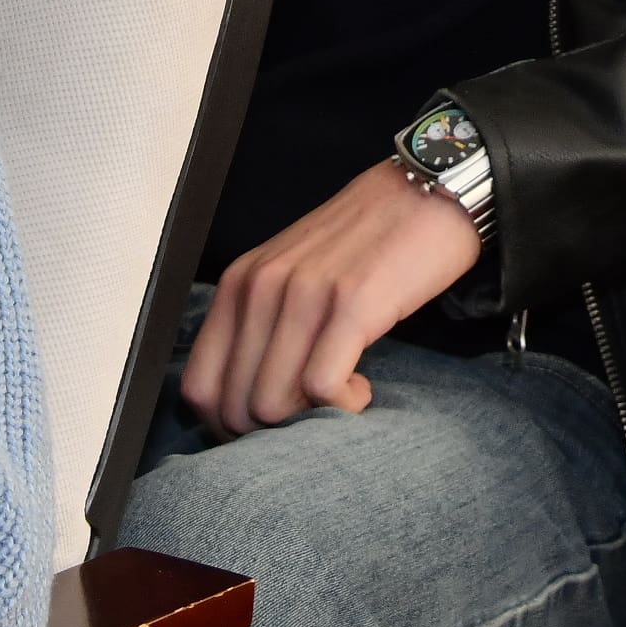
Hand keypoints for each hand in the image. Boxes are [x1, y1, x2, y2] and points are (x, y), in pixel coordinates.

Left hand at [181, 158, 482, 438]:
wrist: (426, 192)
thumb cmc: (363, 243)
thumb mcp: (291, 275)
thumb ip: (261, 324)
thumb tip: (246, 401)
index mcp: (238, 284)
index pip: (199, 387)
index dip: (227, 428)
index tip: (268, 431)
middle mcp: (260, 288)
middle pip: (236, 407)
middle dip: (274, 434)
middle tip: (312, 417)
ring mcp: (303, 294)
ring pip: (272, 405)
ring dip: (309, 422)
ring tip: (341, 395)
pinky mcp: (351, 304)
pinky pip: (322, 388)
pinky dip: (343, 407)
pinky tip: (362, 387)